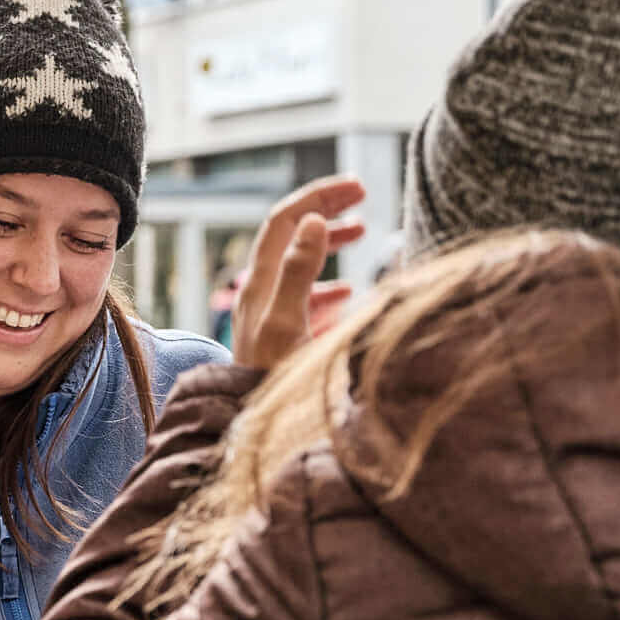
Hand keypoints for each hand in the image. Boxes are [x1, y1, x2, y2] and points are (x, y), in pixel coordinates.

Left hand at [231, 176, 367, 369]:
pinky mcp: (281, 338)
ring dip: (329, 242)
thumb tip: (313, 221)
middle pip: (290, 235)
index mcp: (259, 283)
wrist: (256, 431)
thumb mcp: (287, 323)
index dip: (318, 197)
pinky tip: (349, 292)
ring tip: (363, 232)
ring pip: (298, 263)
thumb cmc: (272, 382)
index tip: (358, 188)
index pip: (285, 220)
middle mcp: (259, 294)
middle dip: (324, 209)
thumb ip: (298, 272)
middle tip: (363, 197)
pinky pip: (304, 299)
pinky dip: (328, 285)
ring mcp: (269, 315)